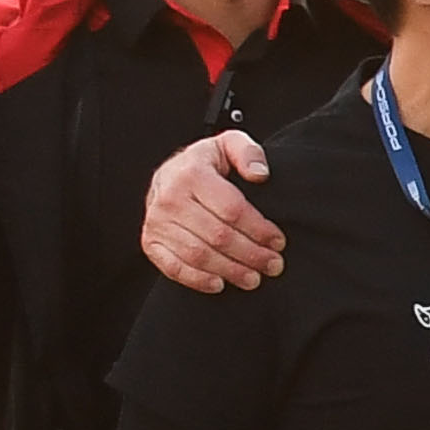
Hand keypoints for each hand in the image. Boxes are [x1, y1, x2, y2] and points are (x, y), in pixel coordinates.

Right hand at [144, 126, 283, 293]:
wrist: (170, 175)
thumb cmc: (204, 164)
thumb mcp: (228, 145)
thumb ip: (248, 152)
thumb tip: (260, 174)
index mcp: (191, 174)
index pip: (232, 209)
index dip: (259, 229)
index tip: (278, 242)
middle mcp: (170, 199)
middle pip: (218, 236)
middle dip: (251, 255)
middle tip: (273, 265)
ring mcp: (157, 222)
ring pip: (199, 255)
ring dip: (230, 271)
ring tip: (253, 278)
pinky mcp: (151, 242)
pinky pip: (173, 267)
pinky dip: (197, 280)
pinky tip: (219, 284)